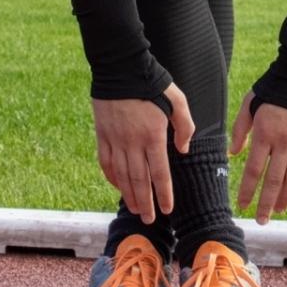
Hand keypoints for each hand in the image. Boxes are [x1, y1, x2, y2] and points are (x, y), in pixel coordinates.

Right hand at [92, 83, 194, 224]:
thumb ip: (184, 126)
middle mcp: (132, 142)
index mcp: (153, 135)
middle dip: (146, 202)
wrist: (120, 68)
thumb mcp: (178, 100)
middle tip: (150, 219)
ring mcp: (115, 139)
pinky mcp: (102, 134)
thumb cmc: (152, 82)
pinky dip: (112, 177)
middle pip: (139, 179)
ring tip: (136, 209)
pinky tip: (118, 186)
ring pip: (122, 175)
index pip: (160, 172)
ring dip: (129, 194)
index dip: (164, 193)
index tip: (167, 209)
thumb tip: (183, 151)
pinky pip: (106, 162)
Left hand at [229, 91, 286, 224]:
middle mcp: (285, 141)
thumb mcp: (250, 102)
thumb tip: (233, 153)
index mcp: (265, 132)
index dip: (248, 190)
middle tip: (261, 220)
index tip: (243, 205)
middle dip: (265, 203)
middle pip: (274, 180)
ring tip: (277, 211)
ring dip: (285, 198)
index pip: (255, 170)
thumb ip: (240, 128)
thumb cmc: (274, 88)